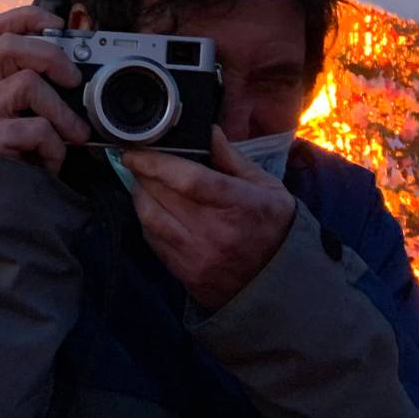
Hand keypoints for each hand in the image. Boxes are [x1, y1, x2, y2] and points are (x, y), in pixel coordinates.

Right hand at [0, 6, 89, 175]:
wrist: (4, 205)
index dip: (26, 17)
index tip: (57, 24)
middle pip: (10, 45)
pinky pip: (36, 128)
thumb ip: (53, 86)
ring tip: (75, 135)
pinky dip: (55, 146)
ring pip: (26, 83)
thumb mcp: (39, 114)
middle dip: (51, 56)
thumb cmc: (28, 156)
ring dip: (62, 111)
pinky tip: (50, 161)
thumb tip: (88, 56)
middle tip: (74, 80)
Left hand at [124, 126, 296, 310]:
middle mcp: (214, 233)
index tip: (136, 151)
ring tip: (142, 182)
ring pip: (150, 219)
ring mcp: (197, 257)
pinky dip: (147, 221)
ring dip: (139, 196)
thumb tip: (209, 132)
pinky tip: (152, 209)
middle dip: (142, 174)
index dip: (156, 163)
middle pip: (162, 196)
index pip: (188, 179)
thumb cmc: (276, 229)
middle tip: (137, 160)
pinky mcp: (186, 275)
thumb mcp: (268, 188)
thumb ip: (234, 160)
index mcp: (238, 205)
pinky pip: (153, 241)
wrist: (282, 285)